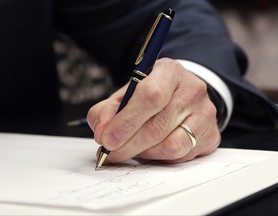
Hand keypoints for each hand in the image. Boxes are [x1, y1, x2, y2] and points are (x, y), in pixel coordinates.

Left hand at [87, 58, 220, 163]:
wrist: (182, 96)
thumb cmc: (151, 94)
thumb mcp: (126, 94)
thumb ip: (107, 111)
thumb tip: (102, 132)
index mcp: (169, 71)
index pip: (150, 96)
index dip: (126, 121)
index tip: (107, 139)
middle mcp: (192, 89)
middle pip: (158, 126)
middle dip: (129, 144)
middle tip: (111, 153)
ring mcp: (205, 113)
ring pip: (171, 145)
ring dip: (144, 153)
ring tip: (133, 148)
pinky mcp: (211, 135)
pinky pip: (182, 156)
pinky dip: (160, 158)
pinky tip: (151, 150)